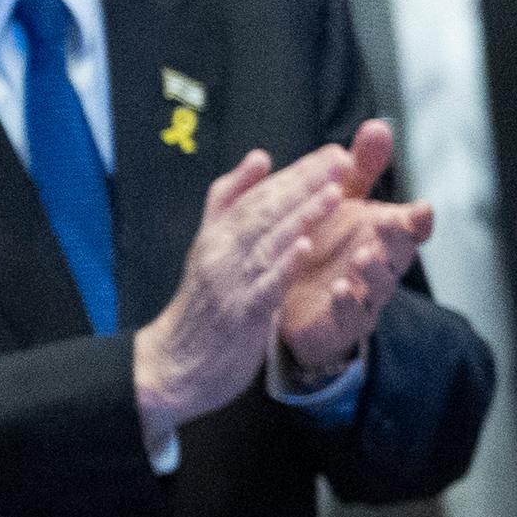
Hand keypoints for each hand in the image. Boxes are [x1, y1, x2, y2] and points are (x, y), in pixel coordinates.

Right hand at [133, 143, 355, 440]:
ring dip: (302, 217)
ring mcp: (228, 283)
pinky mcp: (238, 315)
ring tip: (334, 194)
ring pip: (268, 243)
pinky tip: (306, 247)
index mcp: (217, 234)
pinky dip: (284, 266)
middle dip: (306, 184)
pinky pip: (264, 287)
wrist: (175, 363)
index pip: (259, 195)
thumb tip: (260, 156)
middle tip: (342, 161)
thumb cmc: (202, 305)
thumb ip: (232, 200)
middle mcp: (220, 252)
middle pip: (265, 212)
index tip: (335, 153)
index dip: (297, 173)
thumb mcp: (210, 244)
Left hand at [272, 122, 432, 382]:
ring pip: (377, 285)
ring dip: (373, 271)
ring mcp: (363, 295)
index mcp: (381, 233)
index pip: (409, 227)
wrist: (293, 297)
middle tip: (390, 225)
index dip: (417, 219)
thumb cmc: (325, 242)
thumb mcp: (340, 200)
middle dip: (396, 240)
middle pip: (397, 254)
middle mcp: (378, 264)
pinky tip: (339, 289)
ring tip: (364, 257)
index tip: (421, 208)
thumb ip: (360, 167)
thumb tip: (379, 125)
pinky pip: (348, 315)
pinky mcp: (341, 322)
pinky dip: (346, 302)